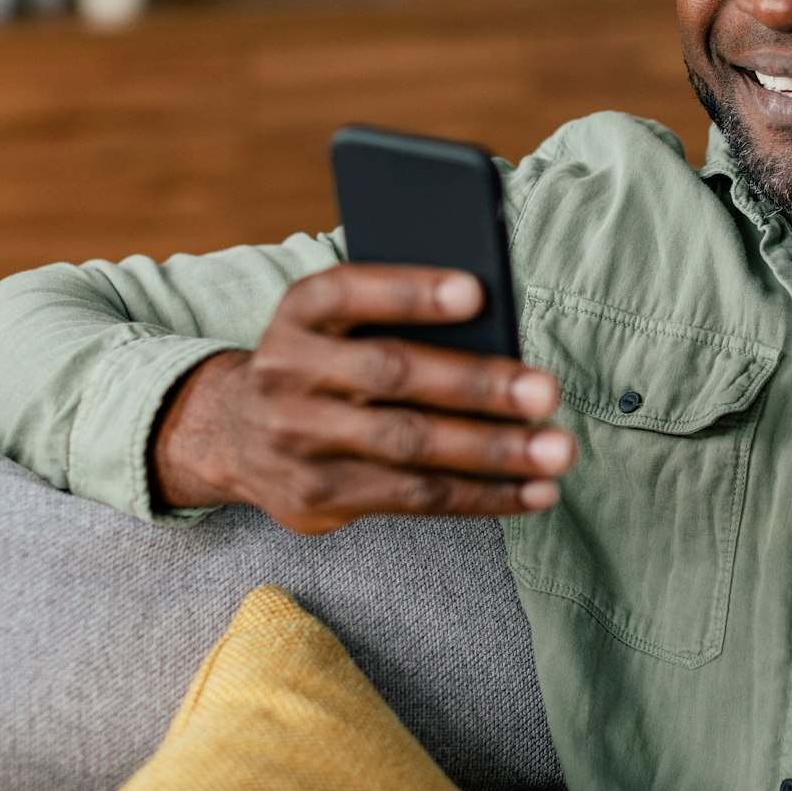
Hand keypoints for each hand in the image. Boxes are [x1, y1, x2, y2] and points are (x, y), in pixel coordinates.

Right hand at [150, 264, 575, 534]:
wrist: (234, 433)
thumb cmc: (328, 359)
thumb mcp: (341, 322)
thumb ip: (397, 318)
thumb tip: (498, 328)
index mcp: (300, 312)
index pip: (349, 292)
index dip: (411, 292)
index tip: (478, 293)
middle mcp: (288, 372)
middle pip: (391, 375)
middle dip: (477, 384)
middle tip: (547, 391)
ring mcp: (298, 440)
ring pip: (408, 446)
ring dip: (493, 451)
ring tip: (557, 451)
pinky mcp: (317, 497)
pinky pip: (413, 498)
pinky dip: (482, 496)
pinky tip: (534, 491)